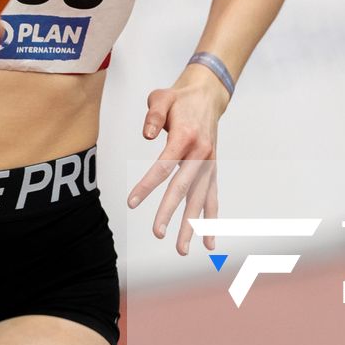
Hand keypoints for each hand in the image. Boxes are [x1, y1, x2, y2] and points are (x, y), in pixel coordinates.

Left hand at [126, 64, 230, 255]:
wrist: (209, 95)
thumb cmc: (180, 99)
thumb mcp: (162, 97)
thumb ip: (153, 114)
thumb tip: (146, 135)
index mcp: (185, 137)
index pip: (164, 166)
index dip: (147, 185)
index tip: (132, 202)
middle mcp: (201, 154)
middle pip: (183, 188)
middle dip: (170, 212)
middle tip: (158, 233)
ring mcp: (209, 164)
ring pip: (200, 199)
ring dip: (192, 226)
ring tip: (182, 249)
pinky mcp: (212, 170)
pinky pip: (212, 198)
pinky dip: (211, 221)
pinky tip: (208, 242)